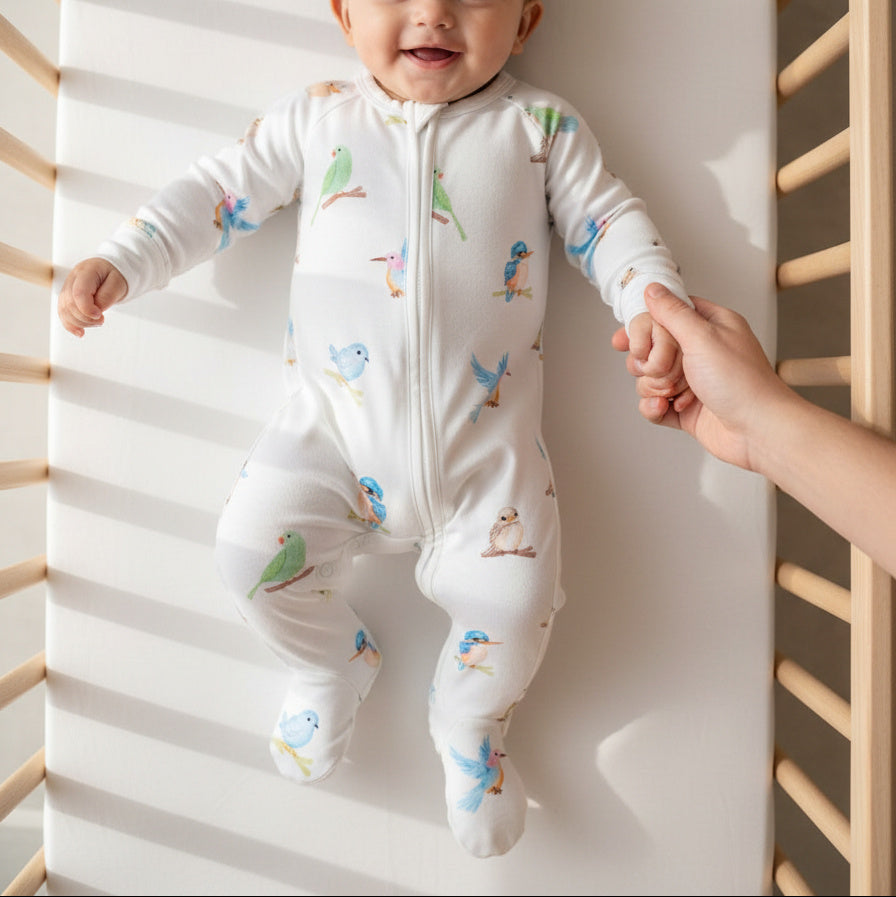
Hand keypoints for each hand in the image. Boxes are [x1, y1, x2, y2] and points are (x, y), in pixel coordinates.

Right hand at [57, 258, 127, 336]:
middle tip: (102, 320)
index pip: (79, 293)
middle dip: (86, 318)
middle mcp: (72, 279)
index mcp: (85, 271)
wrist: (108, 271)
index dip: (87, 309)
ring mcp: (66, 288)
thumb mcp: (118, 283)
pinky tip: (80, 333)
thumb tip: (96, 312)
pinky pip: (63, 314)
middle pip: (70, 304)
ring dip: (81, 323)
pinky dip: (71, 325)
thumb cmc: (114, 276)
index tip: (100, 316)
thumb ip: (107, 296)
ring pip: (64, 311)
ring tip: (97, 322)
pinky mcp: (66, 298)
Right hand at [612, 283, 791, 472]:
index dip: (645, 325)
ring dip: (654, 387)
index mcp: (710, 326)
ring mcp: (692, 381)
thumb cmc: (742, 382)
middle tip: (663, 368)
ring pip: (649, 378)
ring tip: (674, 392)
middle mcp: (700, 352)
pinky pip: (654, 404)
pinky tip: (666, 407)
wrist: (757, 431)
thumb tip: (653, 289)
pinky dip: (654, 408)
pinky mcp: (685, 408)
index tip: (628, 338)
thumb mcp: (703, 337)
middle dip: (649, 363)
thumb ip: (672, 312)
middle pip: (652, 349)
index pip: (668, 314)